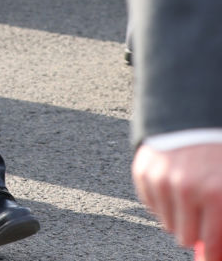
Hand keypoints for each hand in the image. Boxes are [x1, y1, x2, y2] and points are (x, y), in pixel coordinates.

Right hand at [133, 141, 221, 257]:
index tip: (210, 256)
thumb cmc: (217, 153)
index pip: (212, 246)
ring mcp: (162, 180)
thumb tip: (214, 254)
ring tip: (187, 191)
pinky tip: (171, 181)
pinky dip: (161, 199)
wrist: (194, 111)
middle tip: (201, 212)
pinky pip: (150, 205)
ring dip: (177, 213)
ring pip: (166, 224)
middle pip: (185, 238)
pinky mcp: (143, 171)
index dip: (211, 255)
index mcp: (216, 195)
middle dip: (194, 230)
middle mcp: (187, 189)